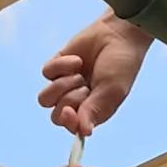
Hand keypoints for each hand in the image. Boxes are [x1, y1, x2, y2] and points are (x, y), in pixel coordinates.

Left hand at [38, 16, 151, 136]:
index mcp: (93, 112)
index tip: (71, 112)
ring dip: (61, 86)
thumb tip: (83, 132)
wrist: (117, 34)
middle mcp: (78, 102)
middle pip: (56, 116)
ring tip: (79, 75)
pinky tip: (77, 60)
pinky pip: (46, 73)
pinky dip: (61, 66)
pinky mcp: (56, 67)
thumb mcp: (112, 90)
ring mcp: (65, 85)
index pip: (72, 127)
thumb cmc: (121, 65)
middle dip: (69, 100)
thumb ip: (94, 110)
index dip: (68, 122)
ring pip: (45, 98)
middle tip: (85, 87)